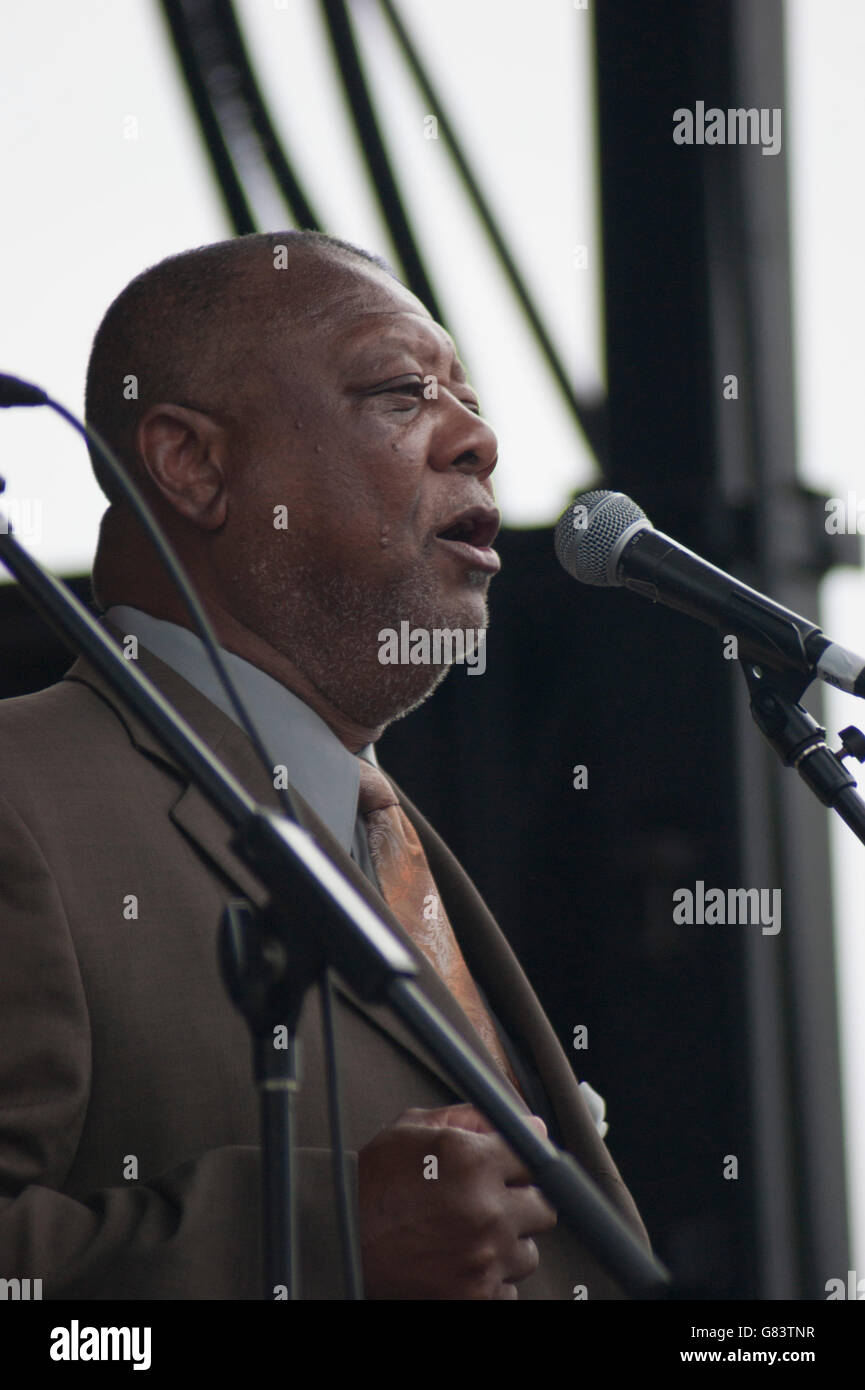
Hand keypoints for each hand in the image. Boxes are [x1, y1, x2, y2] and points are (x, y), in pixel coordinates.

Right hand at [357, 1102, 555, 1298]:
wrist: (337, 1237)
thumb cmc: (372, 1181)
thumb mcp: (414, 1128)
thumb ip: (476, 1119)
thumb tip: (532, 1126)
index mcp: (473, 1160)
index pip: (537, 1158)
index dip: (519, 1164)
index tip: (509, 1170)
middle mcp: (485, 1209)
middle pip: (543, 1208)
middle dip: (521, 1203)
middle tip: (494, 1203)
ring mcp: (482, 1257)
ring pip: (528, 1253)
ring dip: (507, 1244)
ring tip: (473, 1236)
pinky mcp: (473, 1295)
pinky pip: (508, 1290)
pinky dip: (491, 1279)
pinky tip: (464, 1263)